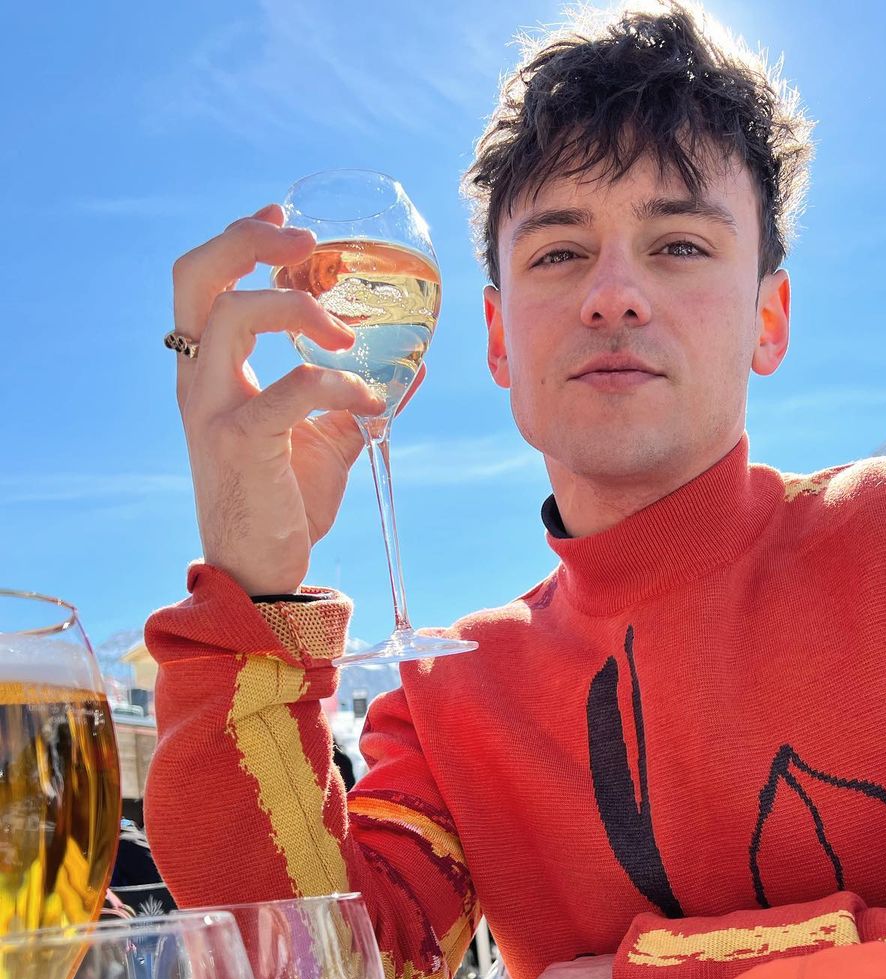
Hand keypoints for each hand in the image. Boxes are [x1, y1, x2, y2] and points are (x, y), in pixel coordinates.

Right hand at [171, 204, 425, 594]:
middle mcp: (199, 380)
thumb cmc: (283, 503)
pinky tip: (368, 398)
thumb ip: (355, 400)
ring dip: (298, 309)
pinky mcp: (241, 442)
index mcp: (210, 371)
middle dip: (249, 241)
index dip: (239, 239)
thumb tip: (410, 371)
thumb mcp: (323, 442)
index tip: (286, 221)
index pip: (204, 282)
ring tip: (344, 333)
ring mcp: (213, 409)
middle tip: (304, 244)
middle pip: (197, 276)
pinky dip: (336, 382)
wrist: (259, 573)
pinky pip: (289, 387)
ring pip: (235, 315)